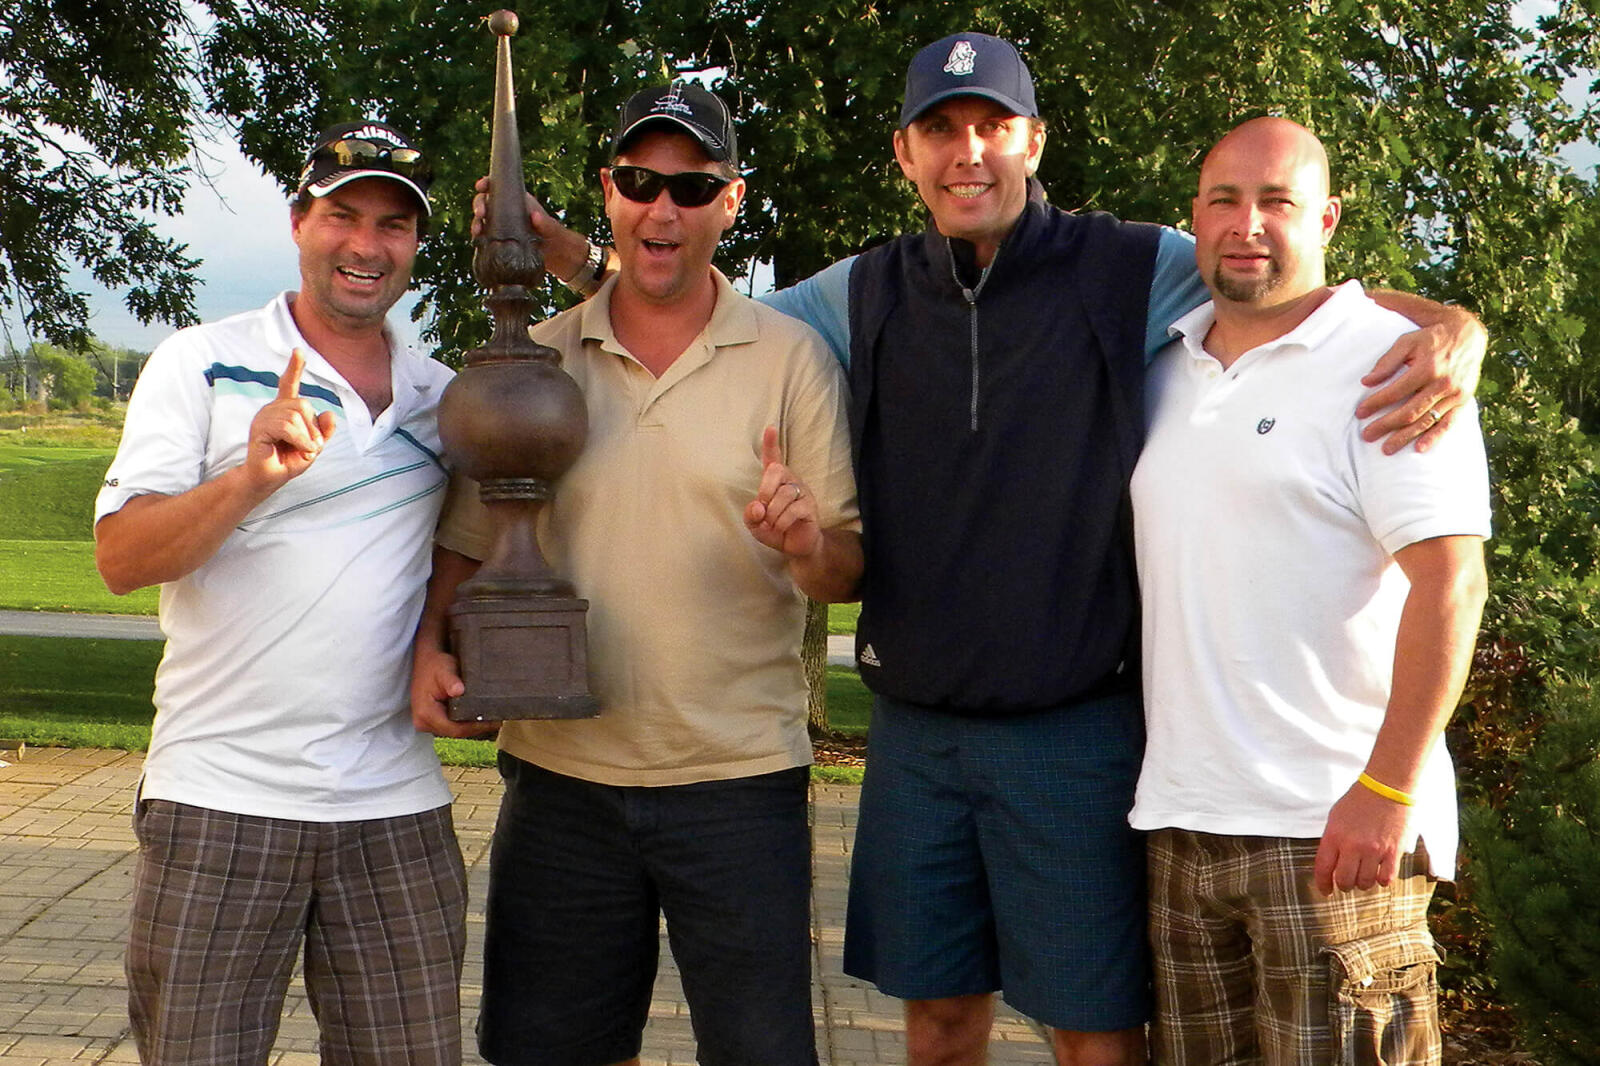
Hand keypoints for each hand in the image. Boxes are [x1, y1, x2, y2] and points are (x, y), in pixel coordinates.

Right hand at [245, 349, 335, 490]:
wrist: (269, 478)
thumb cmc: (288, 461)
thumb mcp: (313, 446)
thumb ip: (323, 430)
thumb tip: (329, 413)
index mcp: (285, 409)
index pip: (289, 384)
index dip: (295, 368)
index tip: (299, 351)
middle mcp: (273, 408)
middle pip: (303, 404)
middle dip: (313, 428)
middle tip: (312, 446)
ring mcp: (264, 416)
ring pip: (296, 416)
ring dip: (307, 437)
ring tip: (304, 450)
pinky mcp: (259, 427)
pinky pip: (287, 427)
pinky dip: (300, 440)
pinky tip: (302, 450)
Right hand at [410, 643, 497, 738]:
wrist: (425, 660)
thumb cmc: (435, 664)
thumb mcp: (444, 669)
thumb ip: (451, 681)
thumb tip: (458, 690)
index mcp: (426, 713)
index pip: (455, 729)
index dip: (475, 727)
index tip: (492, 722)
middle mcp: (423, 722)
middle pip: (456, 733)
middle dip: (477, 728)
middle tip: (496, 721)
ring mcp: (427, 722)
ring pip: (454, 731)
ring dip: (472, 727)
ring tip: (491, 720)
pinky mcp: (433, 720)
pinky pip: (452, 726)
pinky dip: (465, 722)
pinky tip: (478, 716)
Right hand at [471, 176, 588, 280]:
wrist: (553, 255)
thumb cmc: (554, 235)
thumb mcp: (552, 228)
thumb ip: (546, 223)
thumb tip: (535, 217)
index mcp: (516, 200)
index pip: (497, 187)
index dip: (486, 184)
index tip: (481, 186)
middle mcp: (504, 210)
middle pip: (485, 202)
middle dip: (479, 205)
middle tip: (480, 213)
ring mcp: (499, 225)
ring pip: (481, 220)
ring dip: (476, 223)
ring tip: (477, 231)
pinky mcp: (497, 240)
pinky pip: (484, 236)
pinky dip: (479, 238)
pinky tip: (478, 241)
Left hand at [744, 425, 821, 558]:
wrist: (796, 546)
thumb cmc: (774, 529)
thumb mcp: (755, 524)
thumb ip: (750, 515)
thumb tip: (758, 507)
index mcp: (776, 482)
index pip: (773, 458)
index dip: (770, 444)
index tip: (770, 428)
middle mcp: (790, 482)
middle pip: (777, 470)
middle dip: (765, 490)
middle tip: (761, 510)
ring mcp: (802, 493)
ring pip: (784, 493)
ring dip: (772, 513)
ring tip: (770, 525)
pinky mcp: (810, 507)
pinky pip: (794, 510)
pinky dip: (781, 522)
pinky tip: (779, 529)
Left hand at [1311, 780, 1412, 894]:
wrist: (1388, 787)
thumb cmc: (1360, 799)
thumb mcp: (1336, 817)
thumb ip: (1332, 840)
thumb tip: (1331, 863)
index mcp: (1334, 835)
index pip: (1323, 868)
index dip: (1323, 884)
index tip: (1325, 891)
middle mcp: (1352, 845)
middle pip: (1344, 881)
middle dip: (1344, 885)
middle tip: (1347, 882)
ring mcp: (1374, 850)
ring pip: (1365, 883)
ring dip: (1363, 883)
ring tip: (1364, 876)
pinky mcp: (1393, 852)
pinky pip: (1386, 879)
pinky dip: (1381, 880)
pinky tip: (1379, 873)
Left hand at [1356, 311, 1484, 453]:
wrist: (1467, 334)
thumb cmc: (1430, 337)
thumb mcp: (1407, 341)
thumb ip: (1387, 362)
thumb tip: (1366, 382)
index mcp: (1427, 367)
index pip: (1395, 392)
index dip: (1376, 404)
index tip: (1360, 413)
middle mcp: (1442, 383)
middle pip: (1409, 411)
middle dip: (1386, 425)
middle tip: (1367, 435)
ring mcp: (1455, 394)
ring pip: (1426, 421)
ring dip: (1405, 436)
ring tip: (1386, 448)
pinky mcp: (1463, 400)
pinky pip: (1449, 422)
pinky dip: (1434, 437)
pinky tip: (1419, 448)